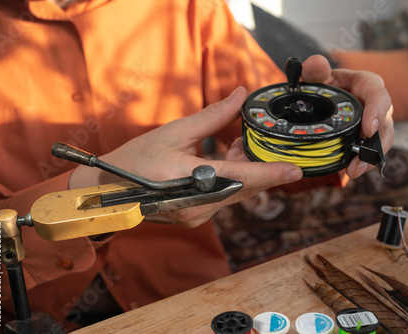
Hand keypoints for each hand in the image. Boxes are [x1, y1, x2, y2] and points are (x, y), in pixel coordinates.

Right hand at [69, 87, 302, 227]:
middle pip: (244, 187)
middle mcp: (197, 205)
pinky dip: (232, 181)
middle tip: (263, 144)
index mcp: (189, 181)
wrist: (111, 190)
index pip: (239, 177)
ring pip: (236, 193)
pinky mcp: (196, 218)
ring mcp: (197, 216)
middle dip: (260, 167)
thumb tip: (240, 95)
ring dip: (244, 171)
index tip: (296, 171)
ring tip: (234, 144)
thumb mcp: (176, 131)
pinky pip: (225, 198)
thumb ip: (213, 116)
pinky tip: (224, 160)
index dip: (270, 174)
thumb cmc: (138, 158)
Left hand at [301, 55, 393, 177]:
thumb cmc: (322, 83)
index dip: (377, 111)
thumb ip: (314, 69)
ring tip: (354, 171)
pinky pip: (372, 150)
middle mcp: (376, 103)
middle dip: (376, 145)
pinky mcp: (367, 137)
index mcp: (366, 83)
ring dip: (370, 158)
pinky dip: (363, 162)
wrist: (317, 97)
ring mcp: (374, 122)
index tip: (368, 129)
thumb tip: (316, 62)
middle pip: (385, 123)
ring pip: (381, 141)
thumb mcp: (317, 75)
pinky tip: (352, 172)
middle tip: (361, 161)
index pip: (378, 94)